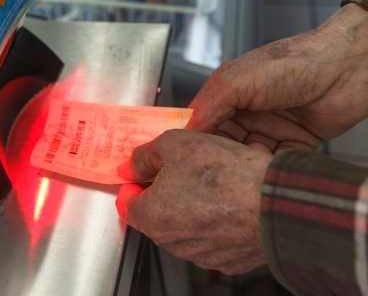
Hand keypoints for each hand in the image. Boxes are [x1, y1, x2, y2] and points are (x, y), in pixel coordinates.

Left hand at [116, 130, 271, 274]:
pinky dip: (216, 221)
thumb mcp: (175, 144)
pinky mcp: (230, 259)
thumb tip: (131, 165)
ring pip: (185, 227)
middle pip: (156, 215)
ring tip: (211, 182)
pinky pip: (213, 238)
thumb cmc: (227, 174)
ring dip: (191, 207)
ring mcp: (203, 255)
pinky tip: (229, 200)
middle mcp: (174, 242)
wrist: (277, 202)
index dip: (134, 183)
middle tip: (181, 170)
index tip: (144, 172)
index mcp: (152, 217)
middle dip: (164, 193)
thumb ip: (145, 155)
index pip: (127, 204)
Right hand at [188, 3, 367, 152]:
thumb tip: (185, 130)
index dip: (192, 139)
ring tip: (241, 169)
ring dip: (244, 164)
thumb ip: (209, 106)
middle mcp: (248, 111)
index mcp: (229, 93)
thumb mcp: (237, 80)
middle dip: (219, 156)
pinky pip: (275, 163)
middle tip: (212, 169)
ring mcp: (272, 128)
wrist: (346, 68)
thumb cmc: (293, 62)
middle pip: (223, 143)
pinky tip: (265, 168)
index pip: (201, 122)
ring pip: (247, 156)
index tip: (182, 156)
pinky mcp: (295, 143)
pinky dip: (268, 168)